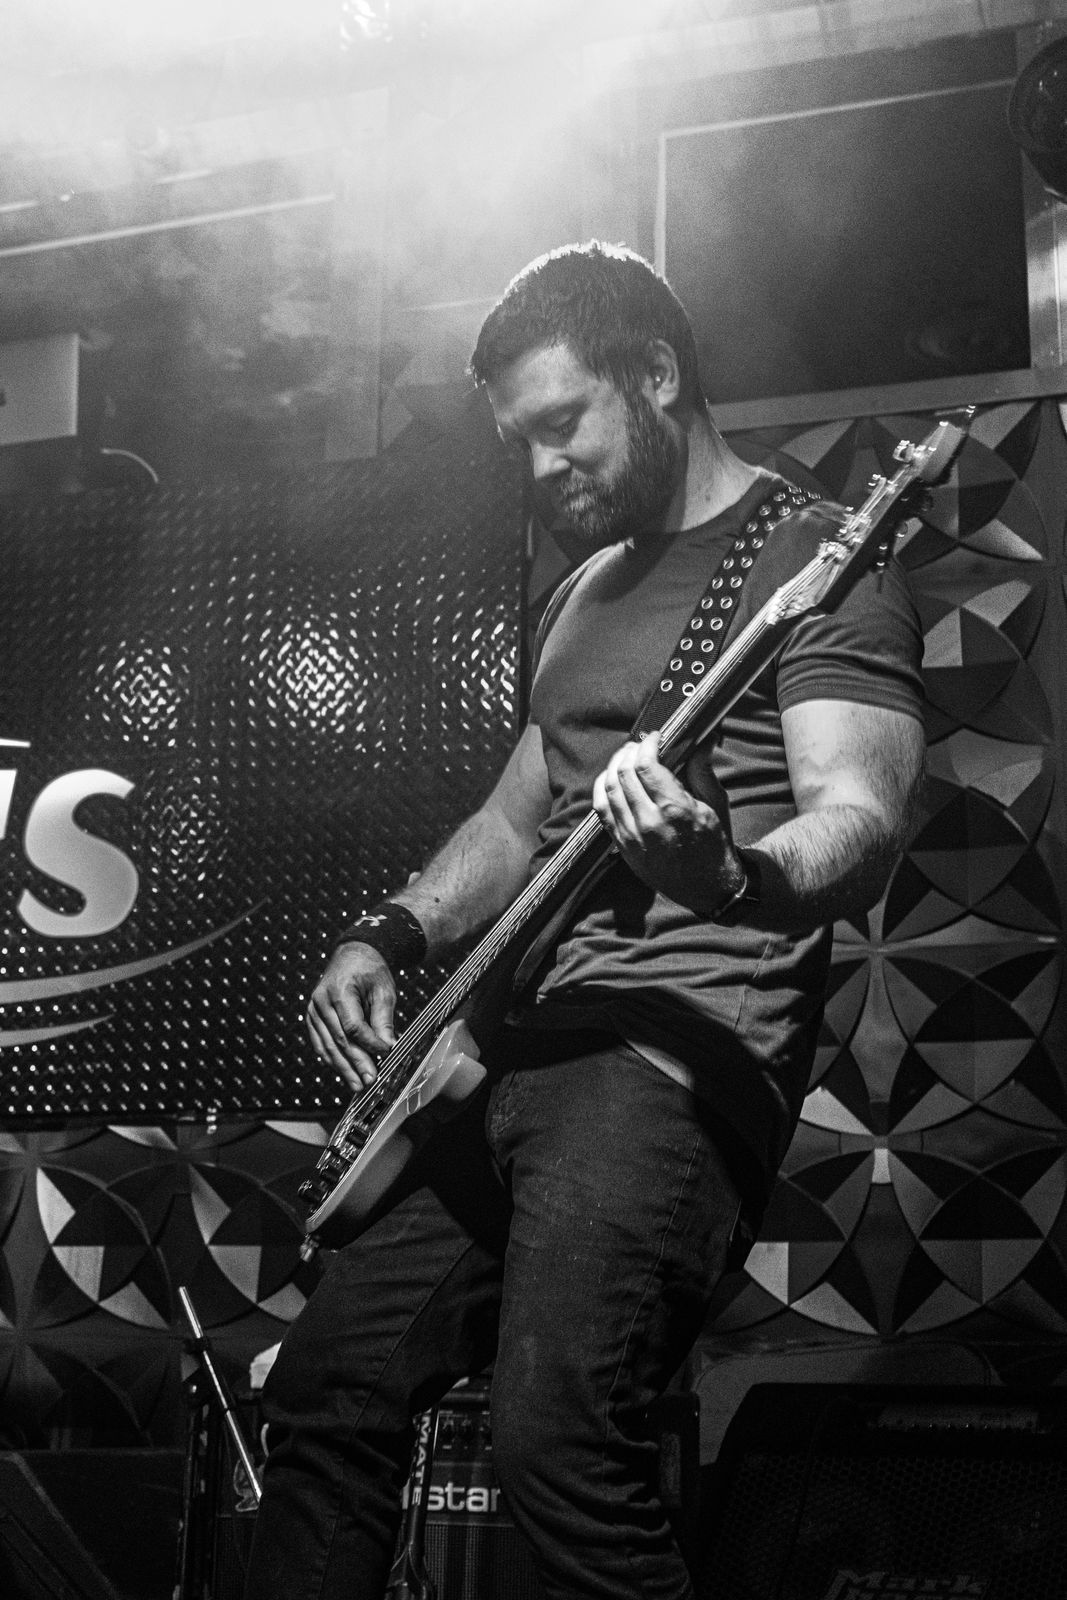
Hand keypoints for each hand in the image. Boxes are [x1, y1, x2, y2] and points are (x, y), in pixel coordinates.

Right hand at [306, 942, 397, 1090]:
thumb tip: (388, 1047)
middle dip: (356, 1063)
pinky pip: (320, 1043)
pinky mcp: (312, 1018)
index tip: (386, 1054)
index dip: (369, 1043)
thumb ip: (383, 1020)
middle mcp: (321, 1001)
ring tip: (357, 1085)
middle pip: (339, 1039)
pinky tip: (344, 1072)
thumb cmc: (370, 972)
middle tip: (370, 1081)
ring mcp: (313, 1010)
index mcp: (339, 990)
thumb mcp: (383, 991)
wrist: (352, 956)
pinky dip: (332, 1059)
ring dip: (343, 1068)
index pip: (353, 1026)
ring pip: (327, 1046)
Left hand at [591, 731, 740, 912]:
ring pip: (608, 789)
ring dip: (614, 767)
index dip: (647, 744)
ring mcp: (632, 837)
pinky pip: (601, 810)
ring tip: (626, 758)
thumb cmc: (715, 843)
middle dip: (630, 751)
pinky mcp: (622, 846)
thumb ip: (702, 768)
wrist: (708, 887)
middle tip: (640, 745)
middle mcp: (649, 823)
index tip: (655, 737)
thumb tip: (703, 737)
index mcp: (676, 810)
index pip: (647, 765)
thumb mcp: (716, 803)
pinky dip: (603, 788)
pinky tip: (612, 779)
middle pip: (624, 773)